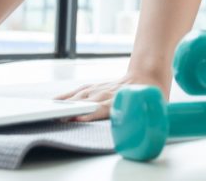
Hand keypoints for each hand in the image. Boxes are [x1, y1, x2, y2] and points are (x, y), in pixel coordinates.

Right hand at [54, 70, 171, 121]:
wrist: (148, 72)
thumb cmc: (152, 93)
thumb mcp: (155, 107)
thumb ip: (148, 120)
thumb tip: (146, 133)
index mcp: (121, 100)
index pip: (103, 108)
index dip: (90, 114)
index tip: (78, 119)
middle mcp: (108, 94)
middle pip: (86, 103)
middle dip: (72, 111)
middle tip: (57, 118)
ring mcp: (100, 89)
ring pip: (80, 96)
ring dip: (66, 104)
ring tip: (50, 111)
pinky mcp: (96, 87)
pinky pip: (78, 91)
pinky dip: (66, 96)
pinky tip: (55, 102)